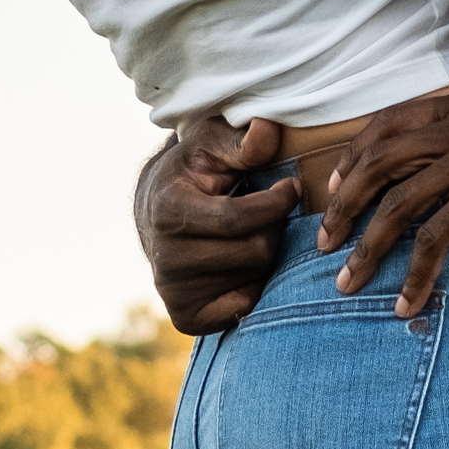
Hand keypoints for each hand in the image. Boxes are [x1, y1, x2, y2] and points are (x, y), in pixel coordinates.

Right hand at [136, 112, 293, 334]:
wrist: (157, 211)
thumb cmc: (194, 171)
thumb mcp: (212, 144)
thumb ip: (241, 141)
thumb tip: (267, 131)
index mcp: (169, 210)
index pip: (238, 219)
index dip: (277, 203)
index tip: (291, 187)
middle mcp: (164, 256)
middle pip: (255, 253)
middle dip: (273, 229)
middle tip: (268, 213)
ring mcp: (172, 290)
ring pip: (254, 280)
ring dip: (264, 255)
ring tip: (250, 234)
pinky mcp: (185, 317)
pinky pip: (243, 308)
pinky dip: (252, 286)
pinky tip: (241, 263)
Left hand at [317, 83, 448, 313]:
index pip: (385, 126)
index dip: (353, 158)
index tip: (334, 187)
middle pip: (376, 166)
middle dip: (343, 207)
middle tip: (325, 243)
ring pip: (397, 206)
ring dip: (367, 248)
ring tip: (347, 283)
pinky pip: (438, 237)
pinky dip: (416, 273)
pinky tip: (407, 301)